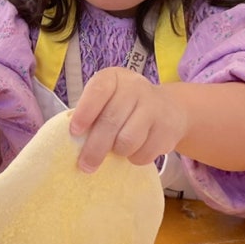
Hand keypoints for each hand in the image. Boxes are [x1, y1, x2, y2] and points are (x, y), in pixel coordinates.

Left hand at [68, 68, 185, 172]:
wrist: (170, 109)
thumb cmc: (126, 107)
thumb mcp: (108, 101)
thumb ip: (92, 114)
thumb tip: (74, 142)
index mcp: (114, 78)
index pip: (99, 90)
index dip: (85, 112)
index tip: (74, 132)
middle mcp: (135, 87)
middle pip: (111, 121)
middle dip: (95, 147)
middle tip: (85, 165)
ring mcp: (154, 107)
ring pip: (127, 140)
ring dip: (117, 152)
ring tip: (116, 150)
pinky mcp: (167, 129)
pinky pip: (143, 153)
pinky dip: (134, 158)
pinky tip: (135, 149)